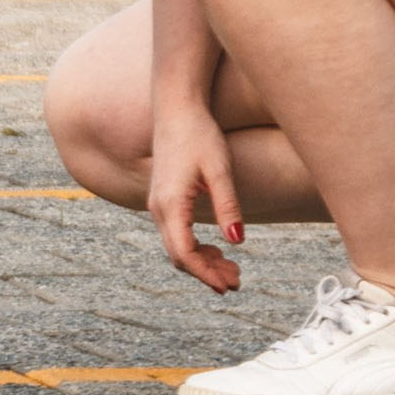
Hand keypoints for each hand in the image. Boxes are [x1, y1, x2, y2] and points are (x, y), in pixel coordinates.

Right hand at [147, 113, 244, 292]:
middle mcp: (158, 207)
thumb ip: (228, 206)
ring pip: (176, 246)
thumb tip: (237, 242)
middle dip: (206, 273)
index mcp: (170, 203)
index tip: (229, 287)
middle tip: (237, 282)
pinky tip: (217, 249)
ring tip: (232, 270)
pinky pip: (175, 233)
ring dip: (202, 262)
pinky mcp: (163, 198)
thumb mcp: (220, 170)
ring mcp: (158, 203)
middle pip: (178, 255)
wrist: (177, 107)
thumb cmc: (199, 134)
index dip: (206, 274)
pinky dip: (195, 247)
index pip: (185, 253)